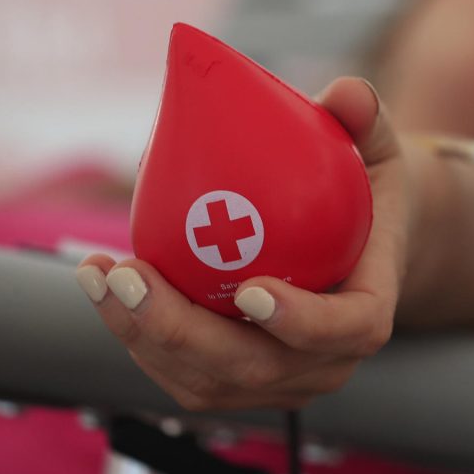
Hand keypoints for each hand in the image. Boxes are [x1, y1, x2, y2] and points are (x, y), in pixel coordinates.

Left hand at [75, 77, 407, 410]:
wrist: (352, 241)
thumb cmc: (362, 194)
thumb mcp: (373, 151)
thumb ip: (363, 120)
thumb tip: (347, 92)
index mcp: (368, 309)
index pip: (348, 329)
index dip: (302, 321)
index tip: (250, 288)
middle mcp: (325, 361)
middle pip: (256, 367)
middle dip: (183, 333)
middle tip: (132, 277)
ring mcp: (279, 380)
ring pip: (206, 380)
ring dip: (143, 335)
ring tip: (101, 277)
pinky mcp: (235, 380)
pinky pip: (180, 372)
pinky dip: (136, 335)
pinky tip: (104, 285)